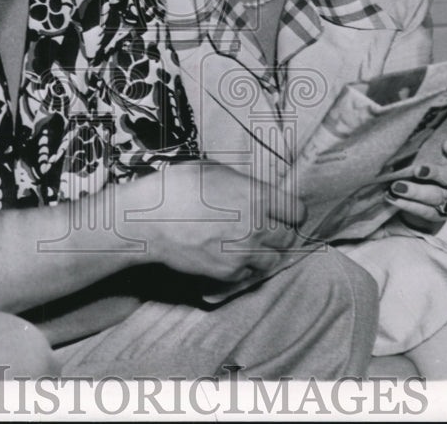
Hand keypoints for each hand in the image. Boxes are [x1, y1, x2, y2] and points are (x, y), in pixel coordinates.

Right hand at [121, 161, 304, 282]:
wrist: (149, 218)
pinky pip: (248, 274)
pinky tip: (230, 256)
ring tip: (249, 245)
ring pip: (272, 260)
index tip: (285, 214)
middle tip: (268, 230)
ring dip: (265, 253)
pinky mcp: (227, 272)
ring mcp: (243, 252)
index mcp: (258, 196)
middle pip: (288, 238)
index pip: (297, 211)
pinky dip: (243, 268)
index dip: (292, 212)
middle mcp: (257, 226)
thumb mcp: (214, 170)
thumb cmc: (178, 187)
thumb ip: (241, 183)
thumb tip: (250, 190)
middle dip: (279, 233)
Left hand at [385, 138, 446, 232]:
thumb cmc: (421, 162)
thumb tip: (391, 112)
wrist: (422, 196)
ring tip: (396, 186)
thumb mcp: (423, 151)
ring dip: (416, 191)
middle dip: (436, 173)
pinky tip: (391, 197)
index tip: (446, 144)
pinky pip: (424, 211)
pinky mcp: (438, 215)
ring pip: (437, 196)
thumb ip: (417, 138)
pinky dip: (407, 204)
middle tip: (418, 170)